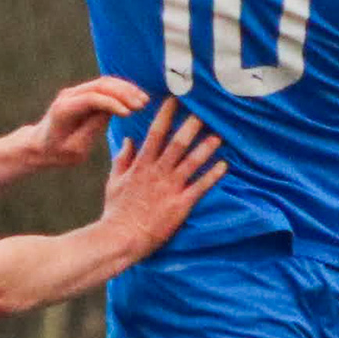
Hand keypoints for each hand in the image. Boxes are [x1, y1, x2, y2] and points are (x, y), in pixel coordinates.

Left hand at [26, 76, 149, 170]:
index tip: (130, 114)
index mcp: (65, 109)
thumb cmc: (57, 152)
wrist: (40, 146)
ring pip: (105, 82)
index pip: (92, 98)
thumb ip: (91, 129)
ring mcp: (76, 92)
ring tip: (144, 100)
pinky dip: (122, 90)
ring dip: (126, 89)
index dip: (112, 103)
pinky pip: (105, 87)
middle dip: (124, 93)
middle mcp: (69, 95)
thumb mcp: (75, 149)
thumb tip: (111, 112)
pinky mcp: (84, 94)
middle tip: (143, 104)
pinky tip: (136, 98)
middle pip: (100, 85)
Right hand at [98, 102, 225, 254]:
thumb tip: (129, 140)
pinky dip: (212, 175)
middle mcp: (157, 173)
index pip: (154, 134)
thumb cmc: (117, 211)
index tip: (174, 100)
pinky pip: (200, 187)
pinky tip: (224, 165)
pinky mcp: (180, 205)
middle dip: (191, 126)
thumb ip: (122, 159)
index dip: (165, 116)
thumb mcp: (114, 182)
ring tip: (219, 135)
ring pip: (191, 163)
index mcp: (141, 165)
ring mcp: (170, 188)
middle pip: (177, 144)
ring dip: (206, 148)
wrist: (121, 237)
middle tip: (204, 111)